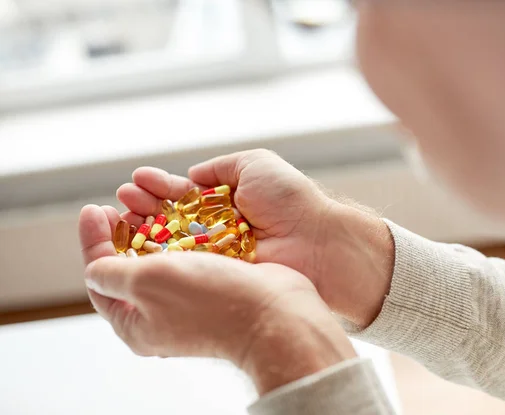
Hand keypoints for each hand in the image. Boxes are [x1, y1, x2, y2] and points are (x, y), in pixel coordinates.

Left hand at [78, 205, 355, 394]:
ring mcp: (191, 298)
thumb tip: (94, 269)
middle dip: (122, 230)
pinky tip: (179, 210)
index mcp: (136, 323)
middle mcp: (162, 312)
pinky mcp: (216, 282)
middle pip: (130, 265)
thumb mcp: (145, 283)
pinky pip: (189, 251)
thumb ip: (110, 273)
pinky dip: (180, 229)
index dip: (93, 240)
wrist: (275, 311)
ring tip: (147, 197)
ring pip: (161, 253)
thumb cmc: (209, 299)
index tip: (94, 208)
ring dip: (151, 223)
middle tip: (119, 202)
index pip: (100, 277)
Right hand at [117, 149, 394, 326]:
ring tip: (122, 213)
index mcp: (229, 200)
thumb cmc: (291, 200)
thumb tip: (192, 176)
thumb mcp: (256, 164)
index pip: (185, 194)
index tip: (137, 179)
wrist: (318, 242)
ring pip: (173, 242)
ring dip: (145, 228)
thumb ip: (221, 168)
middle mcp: (219, 228)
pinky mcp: (220, 276)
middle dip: (145, 206)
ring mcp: (218, 254)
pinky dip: (160, 257)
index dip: (160, 187)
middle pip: (172, 218)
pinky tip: (138, 245)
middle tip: (122, 198)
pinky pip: (185, 266)